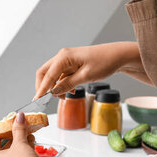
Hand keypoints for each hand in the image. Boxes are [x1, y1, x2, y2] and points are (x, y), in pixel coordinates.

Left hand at [0, 112, 42, 156]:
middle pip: (2, 150)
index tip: (8, 126)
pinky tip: (31, 152)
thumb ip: (19, 128)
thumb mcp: (20, 143)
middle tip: (20, 132)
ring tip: (29, 140)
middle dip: (14, 140)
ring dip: (19, 149)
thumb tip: (19, 117)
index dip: (2, 131)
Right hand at [34, 42, 149, 98]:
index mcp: (64, 57)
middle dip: (44, 87)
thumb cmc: (105, 62)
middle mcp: (62, 57)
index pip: (47, 75)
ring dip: (55, 87)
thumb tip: (53, 92)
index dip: (41, 88)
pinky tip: (70, 92)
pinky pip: (61, 76)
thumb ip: (68, 84)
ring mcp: (66, 60)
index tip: (37, 100)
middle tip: (47, 100)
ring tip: (64, 97)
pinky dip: (62, 85)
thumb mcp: (86, 76)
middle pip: (45, 73)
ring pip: (52, 76)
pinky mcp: (71, 65)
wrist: (119, 56)